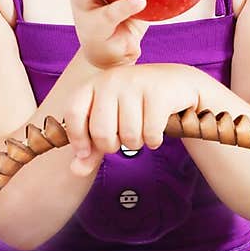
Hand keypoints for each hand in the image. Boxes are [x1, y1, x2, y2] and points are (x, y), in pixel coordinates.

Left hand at [63, 63, 199, 175]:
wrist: (176, 84)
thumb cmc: (137, 106)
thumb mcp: (111, 122)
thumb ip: (93, 147)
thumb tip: (76, 170)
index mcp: (92, 84)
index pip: (73, 113)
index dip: (78, 138)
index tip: (86, 152)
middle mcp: (111, 80)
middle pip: (101, 132)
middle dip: (113, 146)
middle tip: (123, 138)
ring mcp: (135, 83)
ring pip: (128, 135)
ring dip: (137, 143)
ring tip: (142, 130)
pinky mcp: (158, 93)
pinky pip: (151, 133)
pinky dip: (154, 140)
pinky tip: (156, 131)